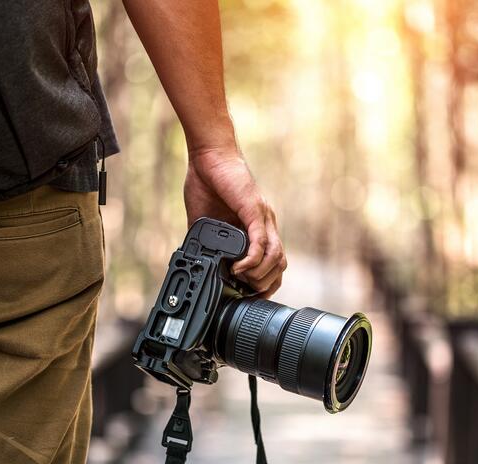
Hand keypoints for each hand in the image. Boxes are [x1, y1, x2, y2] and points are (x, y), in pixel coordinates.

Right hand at [184, 145, 286, 297]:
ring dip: (259, 275)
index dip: (264, 283)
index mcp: (256, 228)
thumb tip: (197, 261)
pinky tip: (239, 268)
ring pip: (276, 257)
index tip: (248, 295)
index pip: (272, 263)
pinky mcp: (254, 211)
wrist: (209, 156)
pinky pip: (260, 242)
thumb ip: (207, 241)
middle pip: (280, 265)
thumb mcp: (205, 221)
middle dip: (265, 285)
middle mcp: (265, 225)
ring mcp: (262, 218)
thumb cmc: (208, 181)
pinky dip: (251, 260)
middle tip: (246, 293)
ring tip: (240, 280)